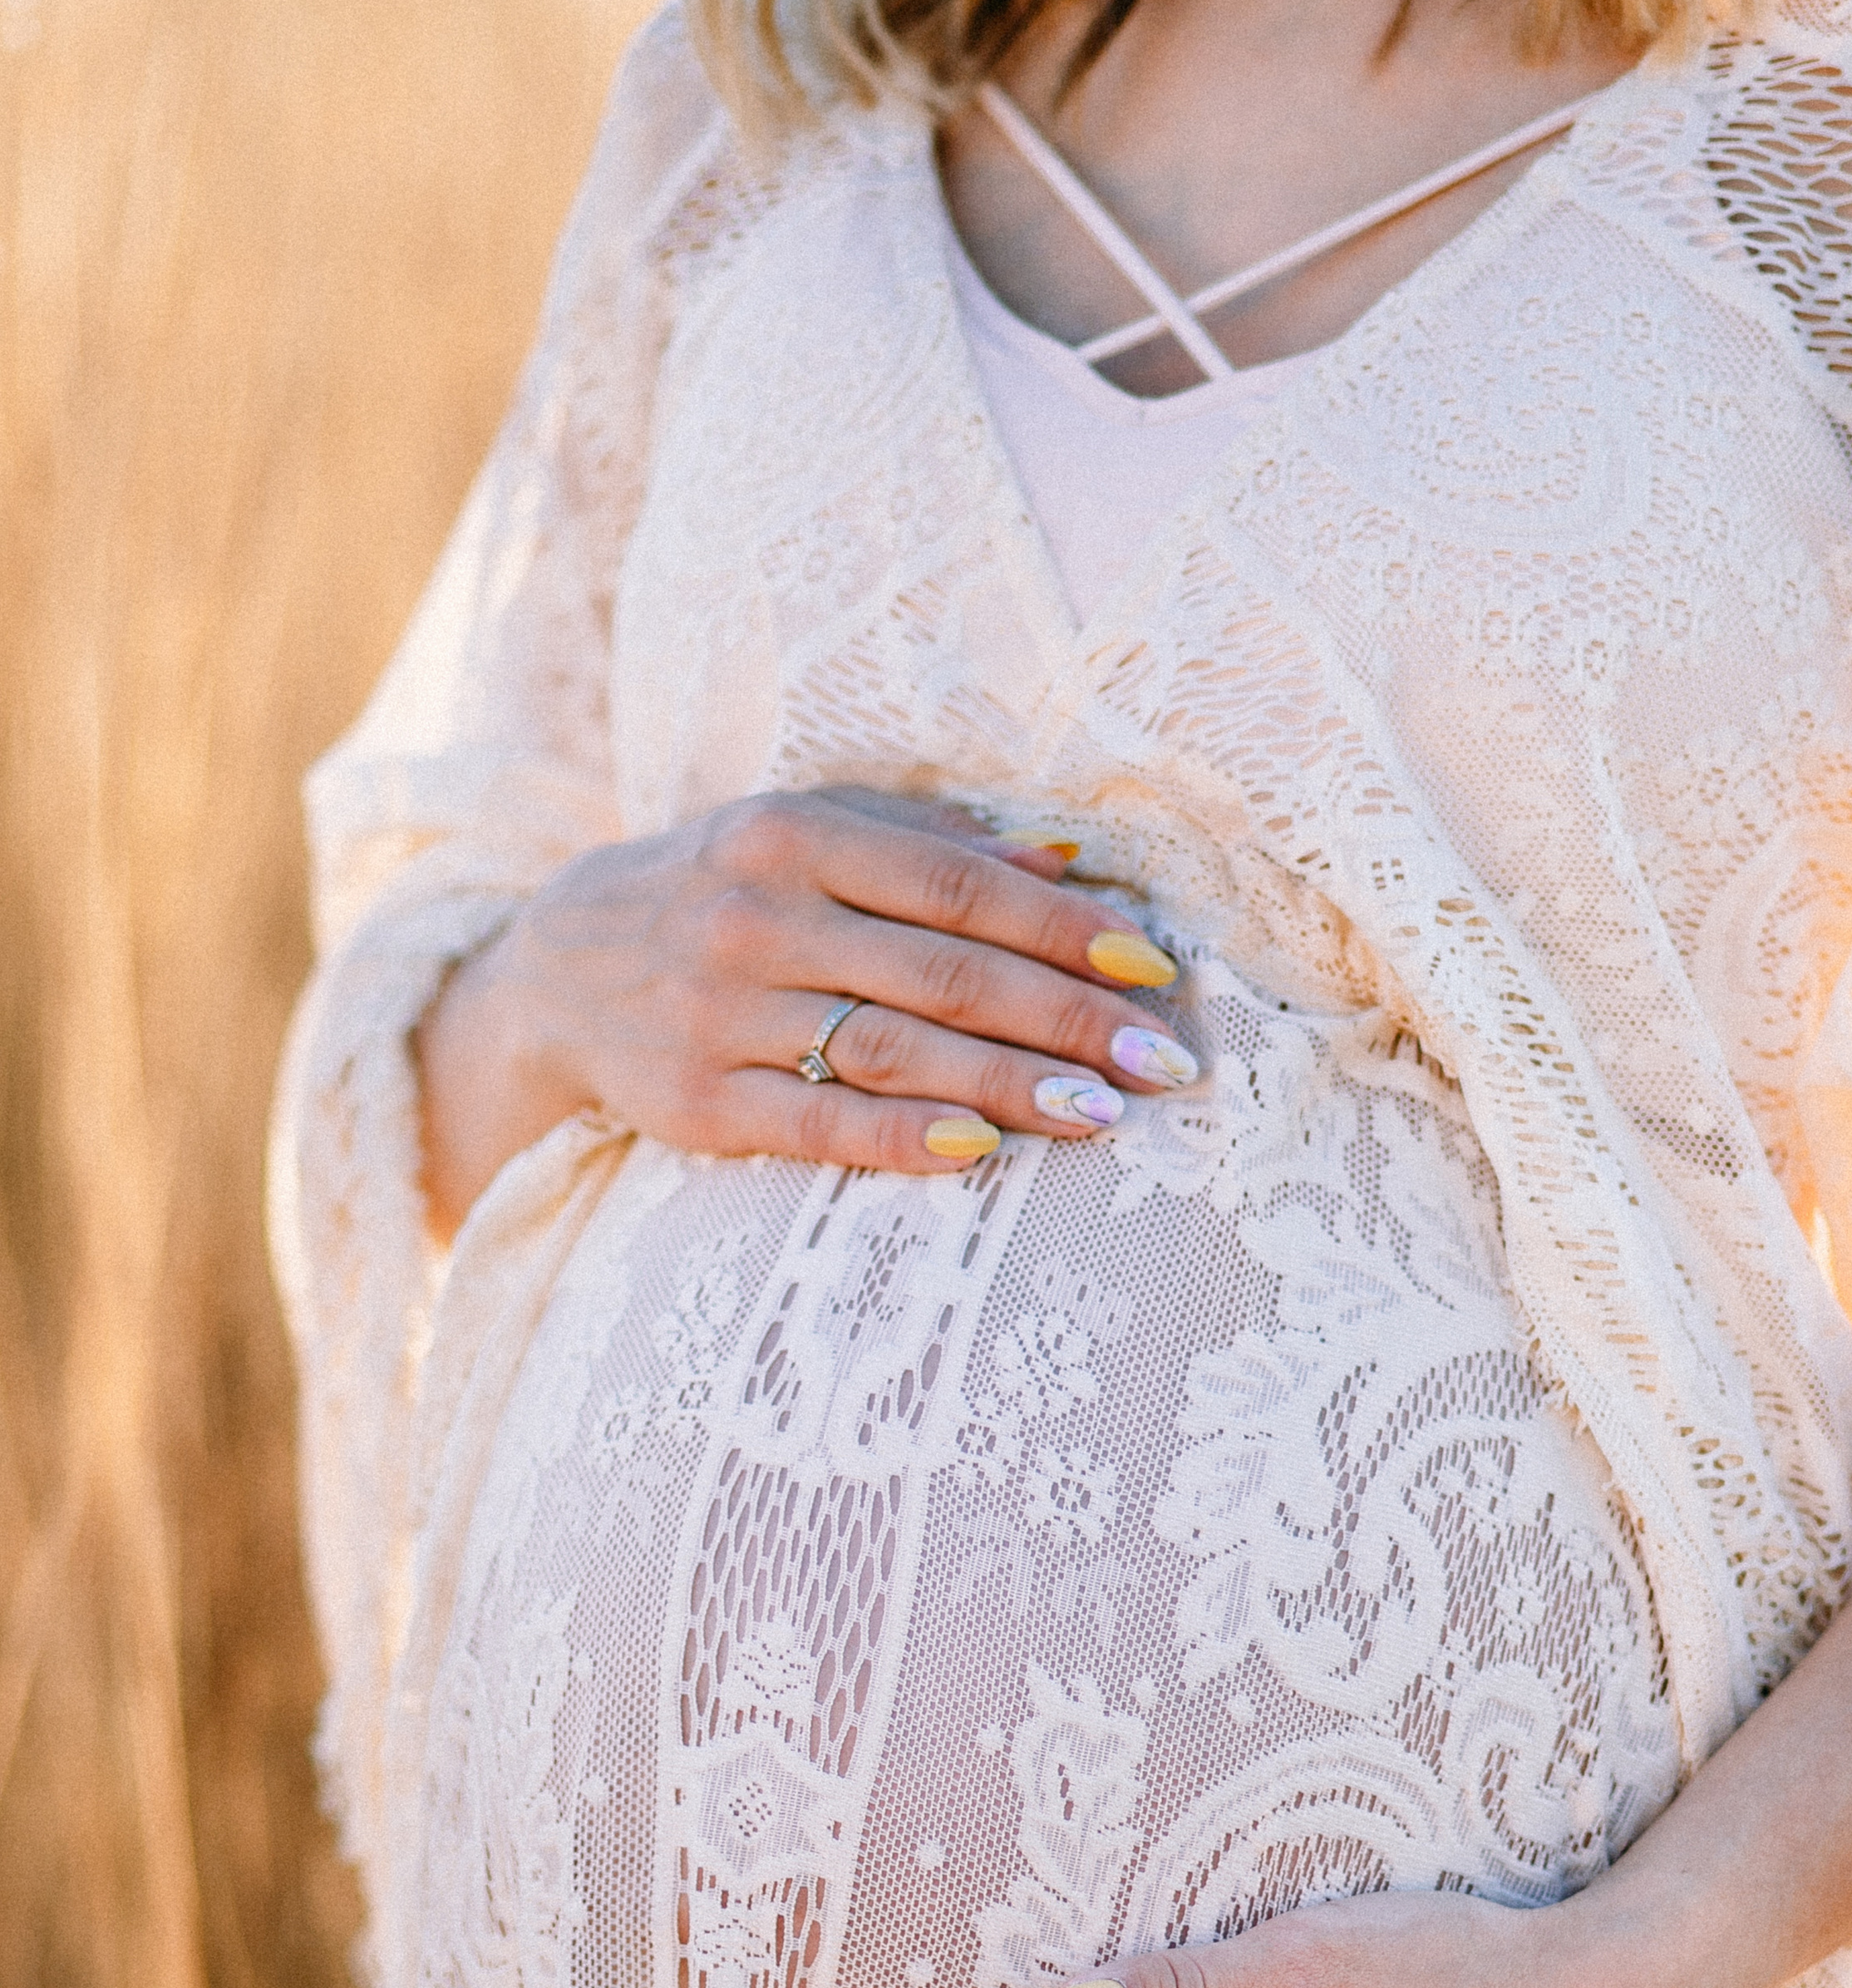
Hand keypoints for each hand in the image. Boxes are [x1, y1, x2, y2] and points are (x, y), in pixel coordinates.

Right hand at [416, 788, 1194, 1234]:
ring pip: (892, 1049)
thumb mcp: (807, 834)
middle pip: (943, 972)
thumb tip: (1070, 860)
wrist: (551, 970)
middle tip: (1165, 1062)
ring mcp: (720, 1013)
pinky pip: (816, 1124)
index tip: (1154, 972)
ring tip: (1102, 1114)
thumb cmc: (719, 891)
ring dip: (1007, 1085)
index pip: (960, 886)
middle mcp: (757, 916)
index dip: (1064, 931)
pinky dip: (902, 1140)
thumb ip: (931, 843)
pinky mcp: (694, 1102)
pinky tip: (983, 1154)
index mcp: (796, 836)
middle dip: (1067, 1020)